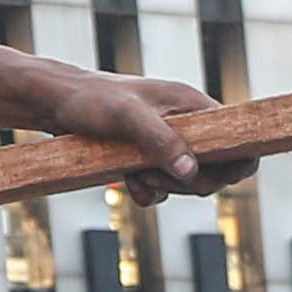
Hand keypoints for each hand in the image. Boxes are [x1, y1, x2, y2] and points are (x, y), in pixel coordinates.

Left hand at [54, 68, 256, 189]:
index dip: (235, 162)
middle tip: (151, 173)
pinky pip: (162, 189)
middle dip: (187, 182)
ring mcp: (167, 143)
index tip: (211, 177)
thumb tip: (193, 172)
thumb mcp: (126, 117)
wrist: (55, 103)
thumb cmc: (91, 100)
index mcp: (192, 105)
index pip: (237, 136)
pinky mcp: (147, 159)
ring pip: (187, 183)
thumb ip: (161, 141)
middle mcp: (186, 124)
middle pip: (215, 169)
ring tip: (133, 173)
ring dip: (163, 188)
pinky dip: (147, 192)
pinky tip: (127, 181)